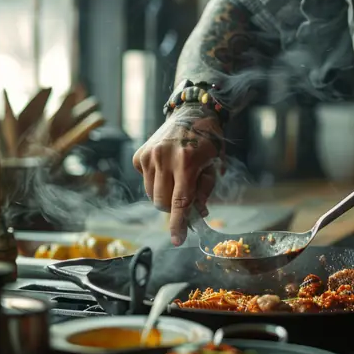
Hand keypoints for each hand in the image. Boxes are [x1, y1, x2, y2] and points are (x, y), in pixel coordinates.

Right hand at [133, 106, 223, 245]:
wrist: (191, 113)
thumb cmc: (207, 140)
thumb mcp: (214, 164)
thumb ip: (204, 190)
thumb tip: (197, 215)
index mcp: (187, 161)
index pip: (180, 201)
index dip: (178, 224)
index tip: (177, 240)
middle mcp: (164, 157)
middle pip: (162, 202)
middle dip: (172, 207)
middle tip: (184, 198)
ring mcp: (149, 155)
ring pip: (151, 194)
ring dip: (163, 195)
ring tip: (176, 179)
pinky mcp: (139, 154)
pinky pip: (144, 181)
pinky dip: (155, 181)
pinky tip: (166, 168)